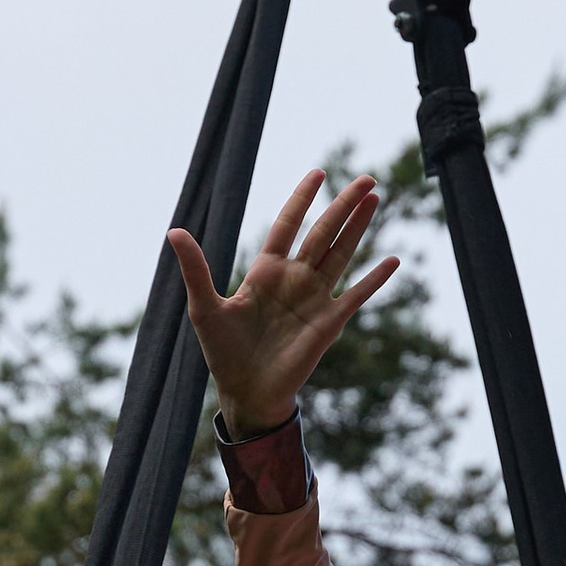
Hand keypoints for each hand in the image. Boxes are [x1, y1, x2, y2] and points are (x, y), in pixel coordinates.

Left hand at [167, 171, 399, 433]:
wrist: (246, 392)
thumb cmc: (223, 352)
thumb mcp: (205, 307)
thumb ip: (195, 268)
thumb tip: (173, 231)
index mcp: (266, 271)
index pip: (288, 224)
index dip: (302, 199)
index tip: (318, 173)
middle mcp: (294, 279)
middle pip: (322, 232)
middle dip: (343, 205)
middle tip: (365, 179)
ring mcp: (314, 299)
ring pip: (341, 253)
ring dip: (358, 227)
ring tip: (376, 199)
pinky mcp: (329, 323)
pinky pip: (356, 295)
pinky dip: (374, 279)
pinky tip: (392, 260)